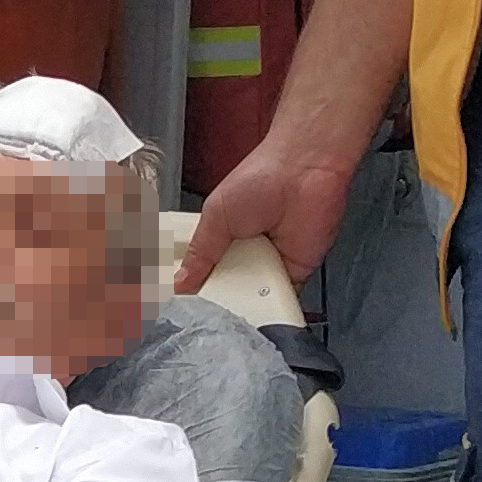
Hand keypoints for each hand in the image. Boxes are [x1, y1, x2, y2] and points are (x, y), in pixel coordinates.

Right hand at [173, 141, 355, 292]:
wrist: (306, 171)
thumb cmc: (264, 175)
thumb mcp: (215, 215)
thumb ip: (198, 254)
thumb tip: (179, 282)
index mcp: (219, 238)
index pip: (198, 271)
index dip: (188, 288)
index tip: (175, 304)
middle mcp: (242, 254)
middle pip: (221, 292)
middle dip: (213, 302)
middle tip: (202, 309)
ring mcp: (266, 266)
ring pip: (247, 301)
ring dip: (241, 305)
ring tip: (230, 305)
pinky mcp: (292, 275)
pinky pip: (278, 302)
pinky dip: (271, 309)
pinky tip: (257, 307)